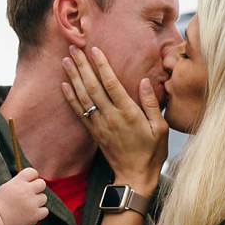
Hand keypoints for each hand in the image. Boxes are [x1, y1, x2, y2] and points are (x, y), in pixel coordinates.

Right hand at [0, 168, 48, 224]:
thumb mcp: (6, 188)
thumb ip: (18, 183)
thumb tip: (29, 182)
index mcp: (18, 182)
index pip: (32, 172)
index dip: (33, 177)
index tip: (30, 182)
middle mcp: (26, 190)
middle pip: (42, 183)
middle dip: (37, 189)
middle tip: (31, 195)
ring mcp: (32, 203)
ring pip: (44, 198)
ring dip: (38, 202)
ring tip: (28, 206)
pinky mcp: (35, 214)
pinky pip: (45, 210)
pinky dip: (40, 213)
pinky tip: (31, 214)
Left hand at [62, 47, 166, 183]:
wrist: (135, 177)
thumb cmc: (152, 152)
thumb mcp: (160, 128)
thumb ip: (152, 104)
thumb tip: (145, 82)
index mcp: (128, 113)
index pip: (111, 84)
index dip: (101, 65)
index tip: (94, 49)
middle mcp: (111, 117)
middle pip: (92, 86)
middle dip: (82, 66)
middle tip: (74, 47)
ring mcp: (100, 125)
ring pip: (83, 97)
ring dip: (73, 77)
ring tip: (66, 60)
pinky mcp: (94, 132)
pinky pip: (79, 112)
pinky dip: (71, 98)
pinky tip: (64, 85)